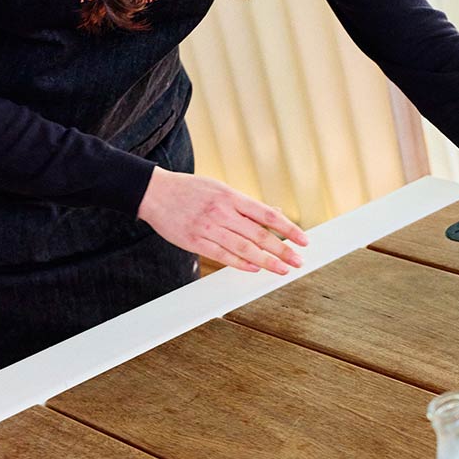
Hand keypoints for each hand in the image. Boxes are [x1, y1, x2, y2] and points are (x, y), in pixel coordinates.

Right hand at [137, 167, 307, 274]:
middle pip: (260, 235)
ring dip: (267, 261)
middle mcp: (222, 213)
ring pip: (244, 249)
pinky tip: (256, 268)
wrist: (154, 192)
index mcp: (232, 197)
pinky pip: (222, 256)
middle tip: (298, 261)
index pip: (268, 215)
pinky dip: (241, 264)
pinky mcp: (194, 241)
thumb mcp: (221, 189)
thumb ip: (248, 205)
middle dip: (283, 250)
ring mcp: (208, 228)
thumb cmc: (191, 190)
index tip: (304, 240)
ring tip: (282, 269)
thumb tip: (276, 214)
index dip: (289, 229)